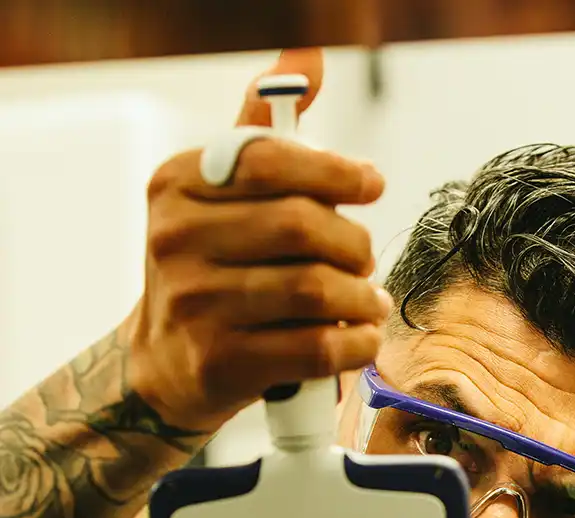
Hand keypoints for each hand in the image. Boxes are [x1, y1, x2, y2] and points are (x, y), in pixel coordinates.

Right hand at [126, 48, 389, 432]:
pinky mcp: (223, 362)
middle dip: (355, 244)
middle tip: (365, 260)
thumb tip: (305, 58)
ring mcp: (197, 306)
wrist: (166, 365)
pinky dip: (355, 344)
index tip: (371, 183)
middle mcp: (177, 240)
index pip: (269, 160)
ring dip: (363, 299)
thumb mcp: (217, 198)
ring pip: (316, 289)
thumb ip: (261, 135)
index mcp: (178, 186)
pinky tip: (359, 338)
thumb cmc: (210, 271)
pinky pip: (316, 347)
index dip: (334, 171)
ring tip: (369, 303)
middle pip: (302, 226)